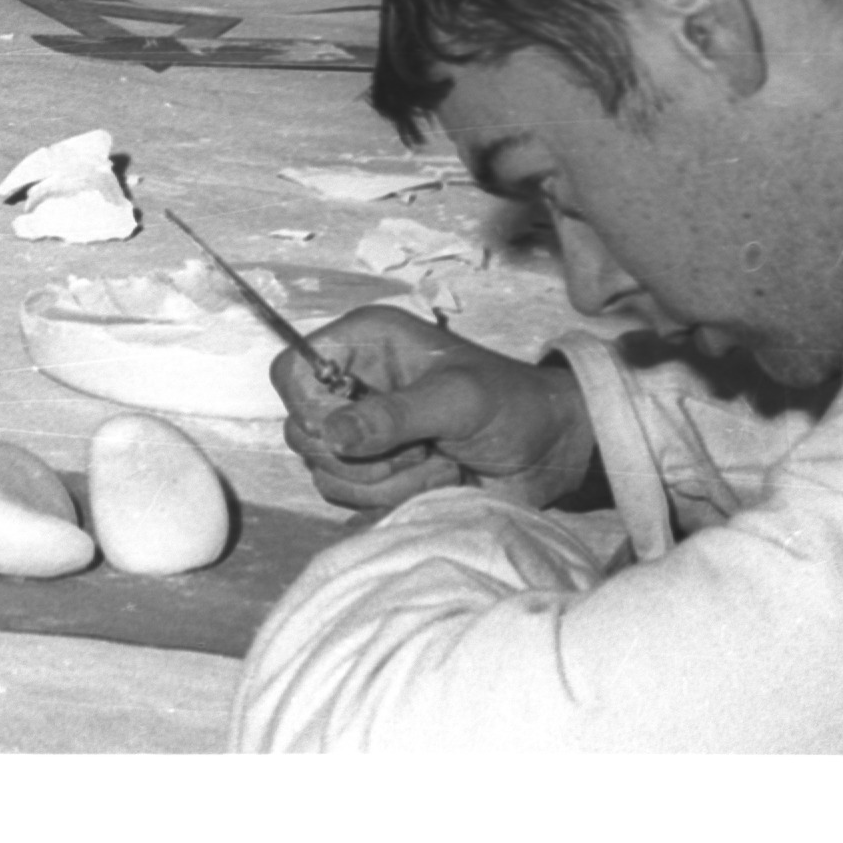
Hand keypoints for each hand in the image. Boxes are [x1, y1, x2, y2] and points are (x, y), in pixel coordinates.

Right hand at [274, 306, 596, 515]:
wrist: (551, 452)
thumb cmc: (514, 405)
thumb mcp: (458, 402)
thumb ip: (393, 416)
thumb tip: (328, 435)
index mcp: (365, 344)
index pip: (291, 369)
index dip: (308, 405)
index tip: (348, 431)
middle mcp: (353, 384)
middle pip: (301, 430)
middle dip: (361, 456)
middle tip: (418, 450)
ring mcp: (362, 432)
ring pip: (325, 472)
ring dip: (386, 481)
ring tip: (439, 467)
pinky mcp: (375, 473)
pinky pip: (349, 498)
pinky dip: (393, 499)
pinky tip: (437, 482)